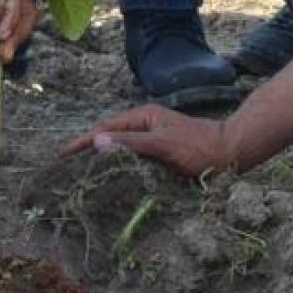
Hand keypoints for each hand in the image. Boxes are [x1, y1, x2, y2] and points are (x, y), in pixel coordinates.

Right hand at [60, 104, 234, 176]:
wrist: (231, 152)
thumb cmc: (199, 147)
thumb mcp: (162, 144)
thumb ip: (130, 143)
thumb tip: (96, 141)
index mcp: (143, 116)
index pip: (104, 128)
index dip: (82, 141)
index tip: (61, 155)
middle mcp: (146, 124)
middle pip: (109, 135)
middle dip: (87, 148)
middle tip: (65, 166)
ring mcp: (153, 138)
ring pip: (120, 147)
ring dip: (101, 157)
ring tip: (81, 172)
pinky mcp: (160, 152)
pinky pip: (132, 156)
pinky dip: (118, 164)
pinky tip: (112, 176)